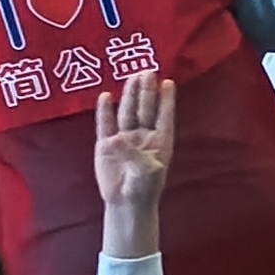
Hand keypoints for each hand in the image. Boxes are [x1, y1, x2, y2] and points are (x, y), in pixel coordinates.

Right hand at [94, 72, 175, 249]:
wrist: (126, 203)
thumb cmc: (144, 187)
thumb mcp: (147, 171)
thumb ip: (133, 154)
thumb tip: (116, 139)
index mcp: (160, 140)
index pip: (164, 115)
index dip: (166, 99)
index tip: (169, 82)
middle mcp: (143, 135)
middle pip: (144, 108)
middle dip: (146, 91)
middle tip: (147, 71)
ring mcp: (124, 138)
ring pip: (127, 112)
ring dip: (129, 95)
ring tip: (131, 76)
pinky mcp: (106, 145)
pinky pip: (105, 124)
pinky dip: (105, 111)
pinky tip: (106, 96)